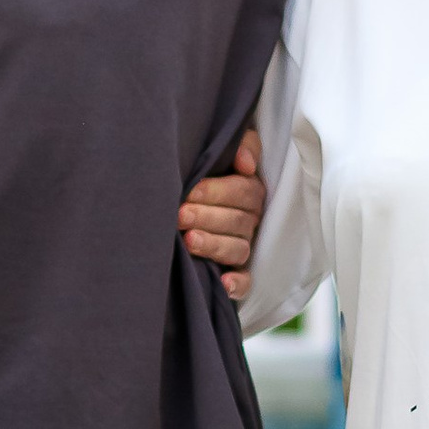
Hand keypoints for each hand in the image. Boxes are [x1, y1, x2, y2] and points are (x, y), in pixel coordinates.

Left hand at [179, 134, 263, 298]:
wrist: (184, 196)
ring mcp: (243, 246)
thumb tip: (246, 164)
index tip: (189, 192)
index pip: (244, 192)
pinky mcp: (238, 272)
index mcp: (249, 191)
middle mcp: (249, 220)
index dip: (218, 192)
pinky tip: (224, 283)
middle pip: (238, 221)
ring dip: (215, 246)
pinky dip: (238, 284)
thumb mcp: (222, 150)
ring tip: (189, 241)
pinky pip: (246, 282)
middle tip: (179, 215)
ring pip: (238, 249)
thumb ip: (241, 144)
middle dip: (207, 217)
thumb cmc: (203, 169)